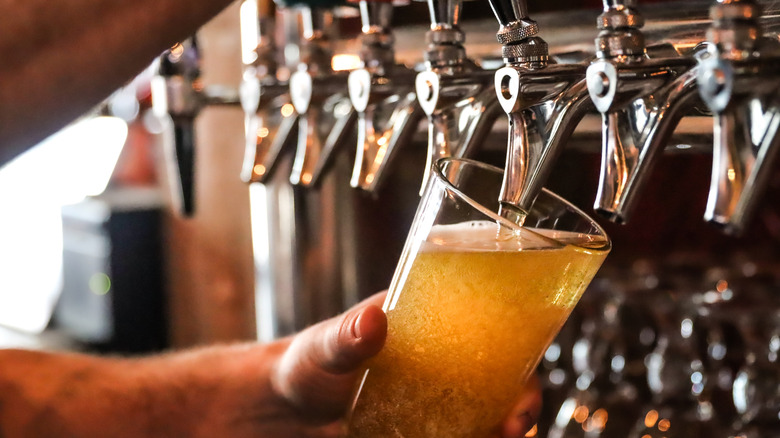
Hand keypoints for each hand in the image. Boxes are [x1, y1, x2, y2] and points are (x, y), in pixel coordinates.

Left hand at [267, 291, 540, 437]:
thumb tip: (373, 320)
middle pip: (501, 380)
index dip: (517, 355)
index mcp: (428, 325)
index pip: (488, 330)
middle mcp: (442, 363)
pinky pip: (460, 435)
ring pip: (486, 415)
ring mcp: (436, 401)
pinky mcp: (425, 430)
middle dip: (519, 404)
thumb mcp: (325, 346)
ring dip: (501, 428)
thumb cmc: (306, 365)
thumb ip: (348, 335)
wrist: (284, 412)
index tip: (521, 383)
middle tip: (512, 426)